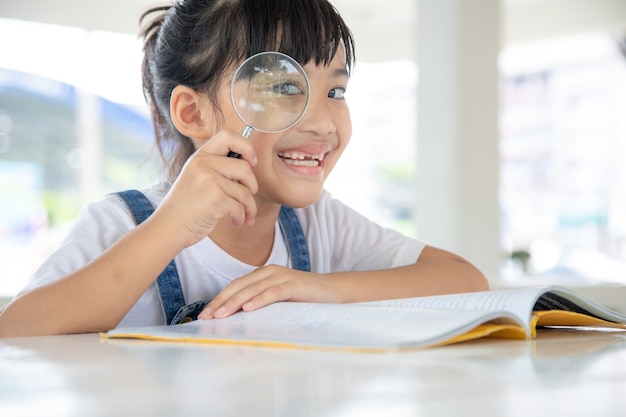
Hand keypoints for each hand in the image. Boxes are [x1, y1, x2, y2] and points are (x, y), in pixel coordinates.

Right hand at [150, 130, 258, 248]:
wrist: (168, 228)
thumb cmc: (187, 206)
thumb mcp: (197, 177)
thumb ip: (218, 167)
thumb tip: (250, 162)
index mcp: (200, 156)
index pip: (228, 135)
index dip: (246, 146)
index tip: (252, 162)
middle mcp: (203, 164)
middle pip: (245, 167)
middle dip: (252, 186)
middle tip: (247, 198)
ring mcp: (208, 181)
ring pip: (245, 191)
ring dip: (249, 208)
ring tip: (243, 216)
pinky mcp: (215, 199)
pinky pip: (240, 207)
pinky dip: (242, 217)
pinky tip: (235, 221)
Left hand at [198, 265, 342, 318]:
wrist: (333, 291)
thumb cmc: (303, 298)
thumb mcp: (277, 301)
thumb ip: (260, 304)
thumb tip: (236, 320)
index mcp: (263, 275)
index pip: (235, 286)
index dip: (219, 299)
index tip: (204, 315)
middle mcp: (269, 272)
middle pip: (239, 286)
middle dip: (221, 302)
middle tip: (206, 317)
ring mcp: (282, 276)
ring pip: (252, 289)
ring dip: (235, 302)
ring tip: (221, 315)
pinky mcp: (294, 284)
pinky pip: (273, 292)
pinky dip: (259, 300)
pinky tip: (248, 309)